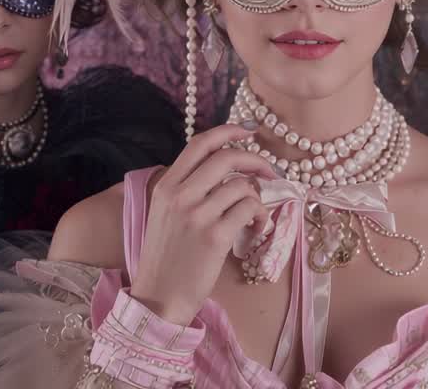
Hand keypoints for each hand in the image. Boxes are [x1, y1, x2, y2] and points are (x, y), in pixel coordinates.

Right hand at [128, 122, 275, 323]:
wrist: (158, 297)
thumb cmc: (166, 257)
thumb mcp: (164, 213)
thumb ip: (188, 187)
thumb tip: (226, 168)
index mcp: (166, 185)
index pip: (200, 143)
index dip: (229, 130)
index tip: (249, 130)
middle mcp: (180, 194)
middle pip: (227, 157)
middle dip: (256, 161)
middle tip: (269, 174)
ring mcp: (197, 214)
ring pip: (243, 185)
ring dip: (257, 198)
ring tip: (253, 215)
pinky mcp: (215, 236)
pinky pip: (249, 210)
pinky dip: (259, 217)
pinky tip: (255, 229)